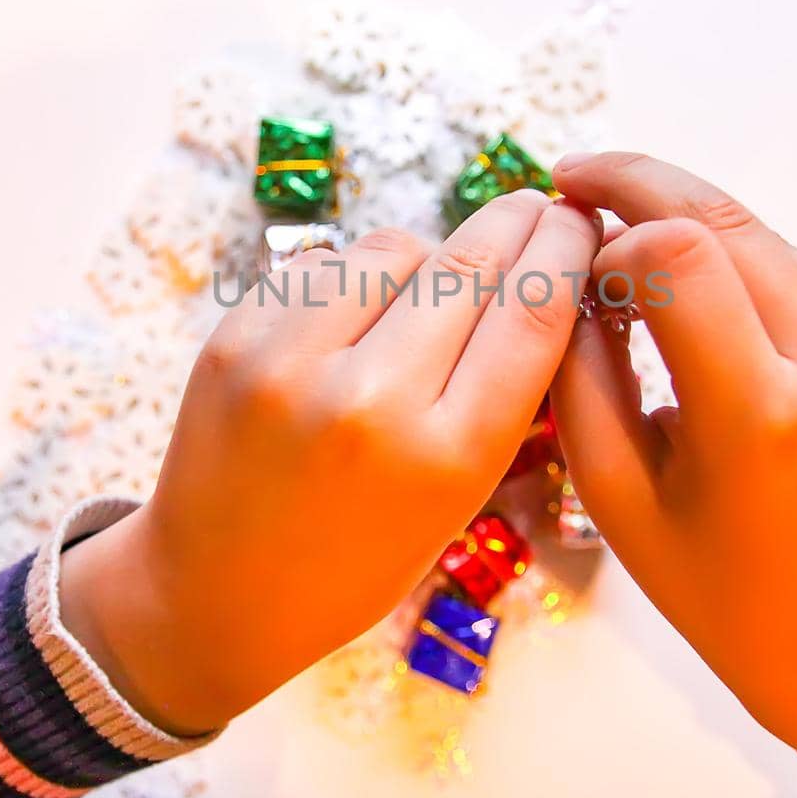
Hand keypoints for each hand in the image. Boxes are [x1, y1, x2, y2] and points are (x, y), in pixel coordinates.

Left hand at [60, 190, 599, 733]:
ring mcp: (290, 363)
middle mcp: (369, 404)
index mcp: (446, 460)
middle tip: (538, 204)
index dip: (568, 250)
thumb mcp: (456, 504)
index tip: (581, 221)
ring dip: (430, 255)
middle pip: (473, 264)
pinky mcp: (233, 337)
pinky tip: (358, 315)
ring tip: (431, 289)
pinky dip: (355, 276)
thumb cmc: (355, 561)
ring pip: (397, 248)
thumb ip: (502, 399)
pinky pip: (325, 264)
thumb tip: (545, 277)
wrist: (215, 593)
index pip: (533, 312)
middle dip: (518, 223)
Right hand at [550, 152, 796, 774]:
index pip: (680, 254)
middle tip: (575, 180)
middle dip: (641, 188)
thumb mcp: (617, 493)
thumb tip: (565, 266)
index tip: (568, 254)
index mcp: (760, 417)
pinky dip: (738, 262)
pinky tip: (693, 290)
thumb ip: (581, 371)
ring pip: (763, 235)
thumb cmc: (711, 583)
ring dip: (688, 225)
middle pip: (725, 221)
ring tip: (625, 247)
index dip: (610, 233)